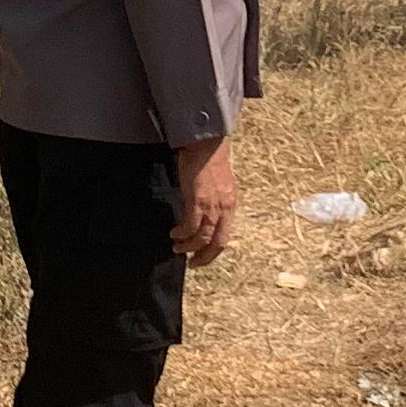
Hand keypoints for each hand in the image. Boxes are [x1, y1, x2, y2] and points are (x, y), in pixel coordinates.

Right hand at [172, 137, 237, 262]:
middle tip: (192, 263)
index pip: (225, 236)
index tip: (202, 258)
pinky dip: (181, 233)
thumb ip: (216, 201)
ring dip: (188, 246)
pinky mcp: (197, 200)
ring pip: (202, 237)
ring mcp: (212, 205)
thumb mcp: (219, 184)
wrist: (205, 143)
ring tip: (177, 247)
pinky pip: (189, 225)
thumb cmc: (210, 159)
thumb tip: (206, 214)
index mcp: (231, 204)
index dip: (213, 251)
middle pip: (217, 243)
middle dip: (204, 257)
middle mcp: (225, 208)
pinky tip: (174, 233)